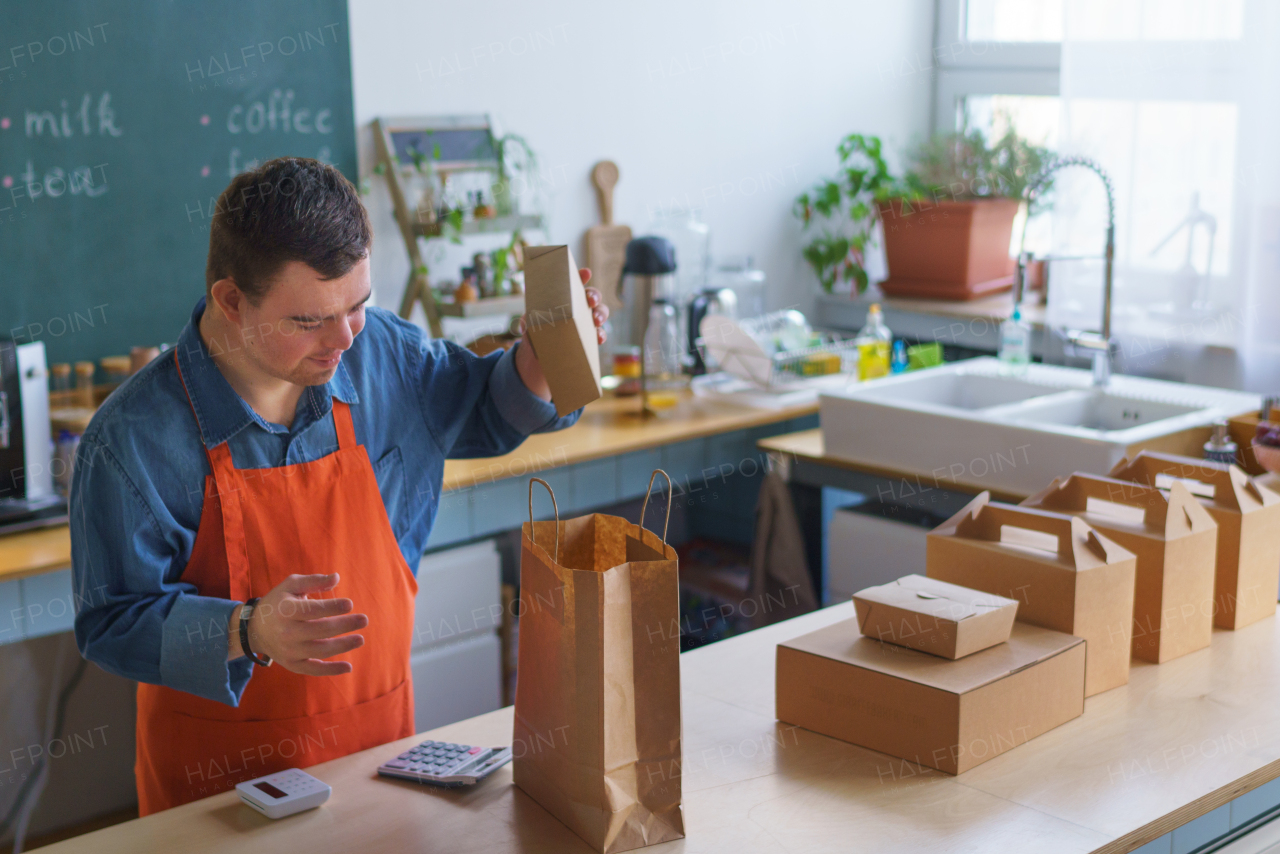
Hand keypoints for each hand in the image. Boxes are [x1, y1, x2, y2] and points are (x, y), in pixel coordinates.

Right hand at [227, 573, 366, 675]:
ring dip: (343, 646)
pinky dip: (331, 670)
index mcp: (286, 610)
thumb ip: (314, 580)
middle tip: (364, 620)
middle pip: (320, 630)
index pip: (312, 610)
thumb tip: (337, 578)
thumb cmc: (279, 602)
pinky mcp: (292, 664)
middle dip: (344, 625)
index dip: (332, 607)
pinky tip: (348, 666)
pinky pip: (313, 669)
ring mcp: (289, 651)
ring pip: (320, 650)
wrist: (256, 628)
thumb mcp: (291, 585)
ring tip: (360, 639)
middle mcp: (286, 632)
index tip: (350, 604)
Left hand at [514, 268, 609, 400]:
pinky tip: (598, 338)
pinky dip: (601, 335)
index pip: (574, 282)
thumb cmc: (534, 332)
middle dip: (594, 295)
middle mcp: (578, 306)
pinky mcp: (589, 338)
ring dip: (601, 314)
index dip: (581, 276)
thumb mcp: (529, 322)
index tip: (586, 273)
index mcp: (564, 297)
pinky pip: (600, 334)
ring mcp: (585, 322)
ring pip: (600, 312)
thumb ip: (529, 319)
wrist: (536, 355)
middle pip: (592, 295)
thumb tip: (526, 322)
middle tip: (590, 300)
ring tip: (596, 320)